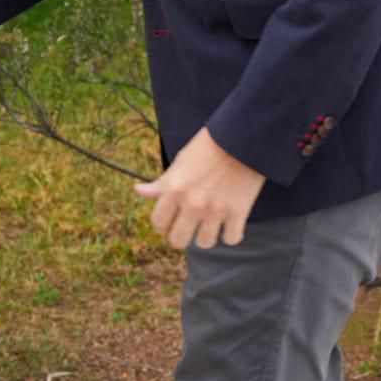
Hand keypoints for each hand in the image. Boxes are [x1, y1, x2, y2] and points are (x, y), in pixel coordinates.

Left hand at [134, 127, 265, 249]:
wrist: (241, 137)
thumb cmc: (208, 146)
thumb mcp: (180, 161)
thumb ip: (161, 183)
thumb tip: (139, 191)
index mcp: (174, 189)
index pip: (158, 223)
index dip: (163, 225)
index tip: (172, 221)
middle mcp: (192, 204)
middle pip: (178, 241)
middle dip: (183, 235)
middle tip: (191, 226)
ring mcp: (215, 210)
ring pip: (204, 243)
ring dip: (207, 235)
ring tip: (212, 224)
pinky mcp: (238, 212)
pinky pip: (231, 239)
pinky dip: (231, 234)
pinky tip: (230, 223)